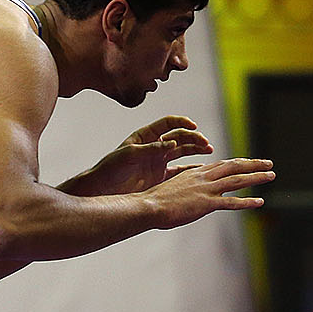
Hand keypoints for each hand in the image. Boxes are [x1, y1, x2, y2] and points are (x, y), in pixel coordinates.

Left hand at [74, 115, 213, 195]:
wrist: (103, 188)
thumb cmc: (111, 168)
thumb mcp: (129, 154)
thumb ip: (151, 148)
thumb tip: (171, 142)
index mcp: (146, 136)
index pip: (168, 123)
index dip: (182, 123)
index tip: (194, 126)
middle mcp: (155, 147)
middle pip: (179, 137)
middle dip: (194, 138)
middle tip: (205, 143)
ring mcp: (159, 161)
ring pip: (183, 152)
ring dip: (196, 150)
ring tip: (209, 150)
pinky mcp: (160, 176)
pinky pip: (179, 171)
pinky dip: (191, 169)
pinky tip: (202, 169)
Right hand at [145, 157, 273, 228]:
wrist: (148, 206)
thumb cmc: (154, 201)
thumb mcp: (170, 190)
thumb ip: (183, 189)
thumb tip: (187, 194)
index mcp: (194, 173)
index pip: (221, 165)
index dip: (237, 163)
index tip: (248, 162)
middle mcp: (203, 178)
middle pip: (233, 166)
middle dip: (253, 164)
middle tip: (268, 163)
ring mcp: (206, 190)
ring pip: (237, 180)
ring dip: (256, 177)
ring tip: (271, 175)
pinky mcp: (207, 203)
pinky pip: (232, 202)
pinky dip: (247, 202)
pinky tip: (260, 201)